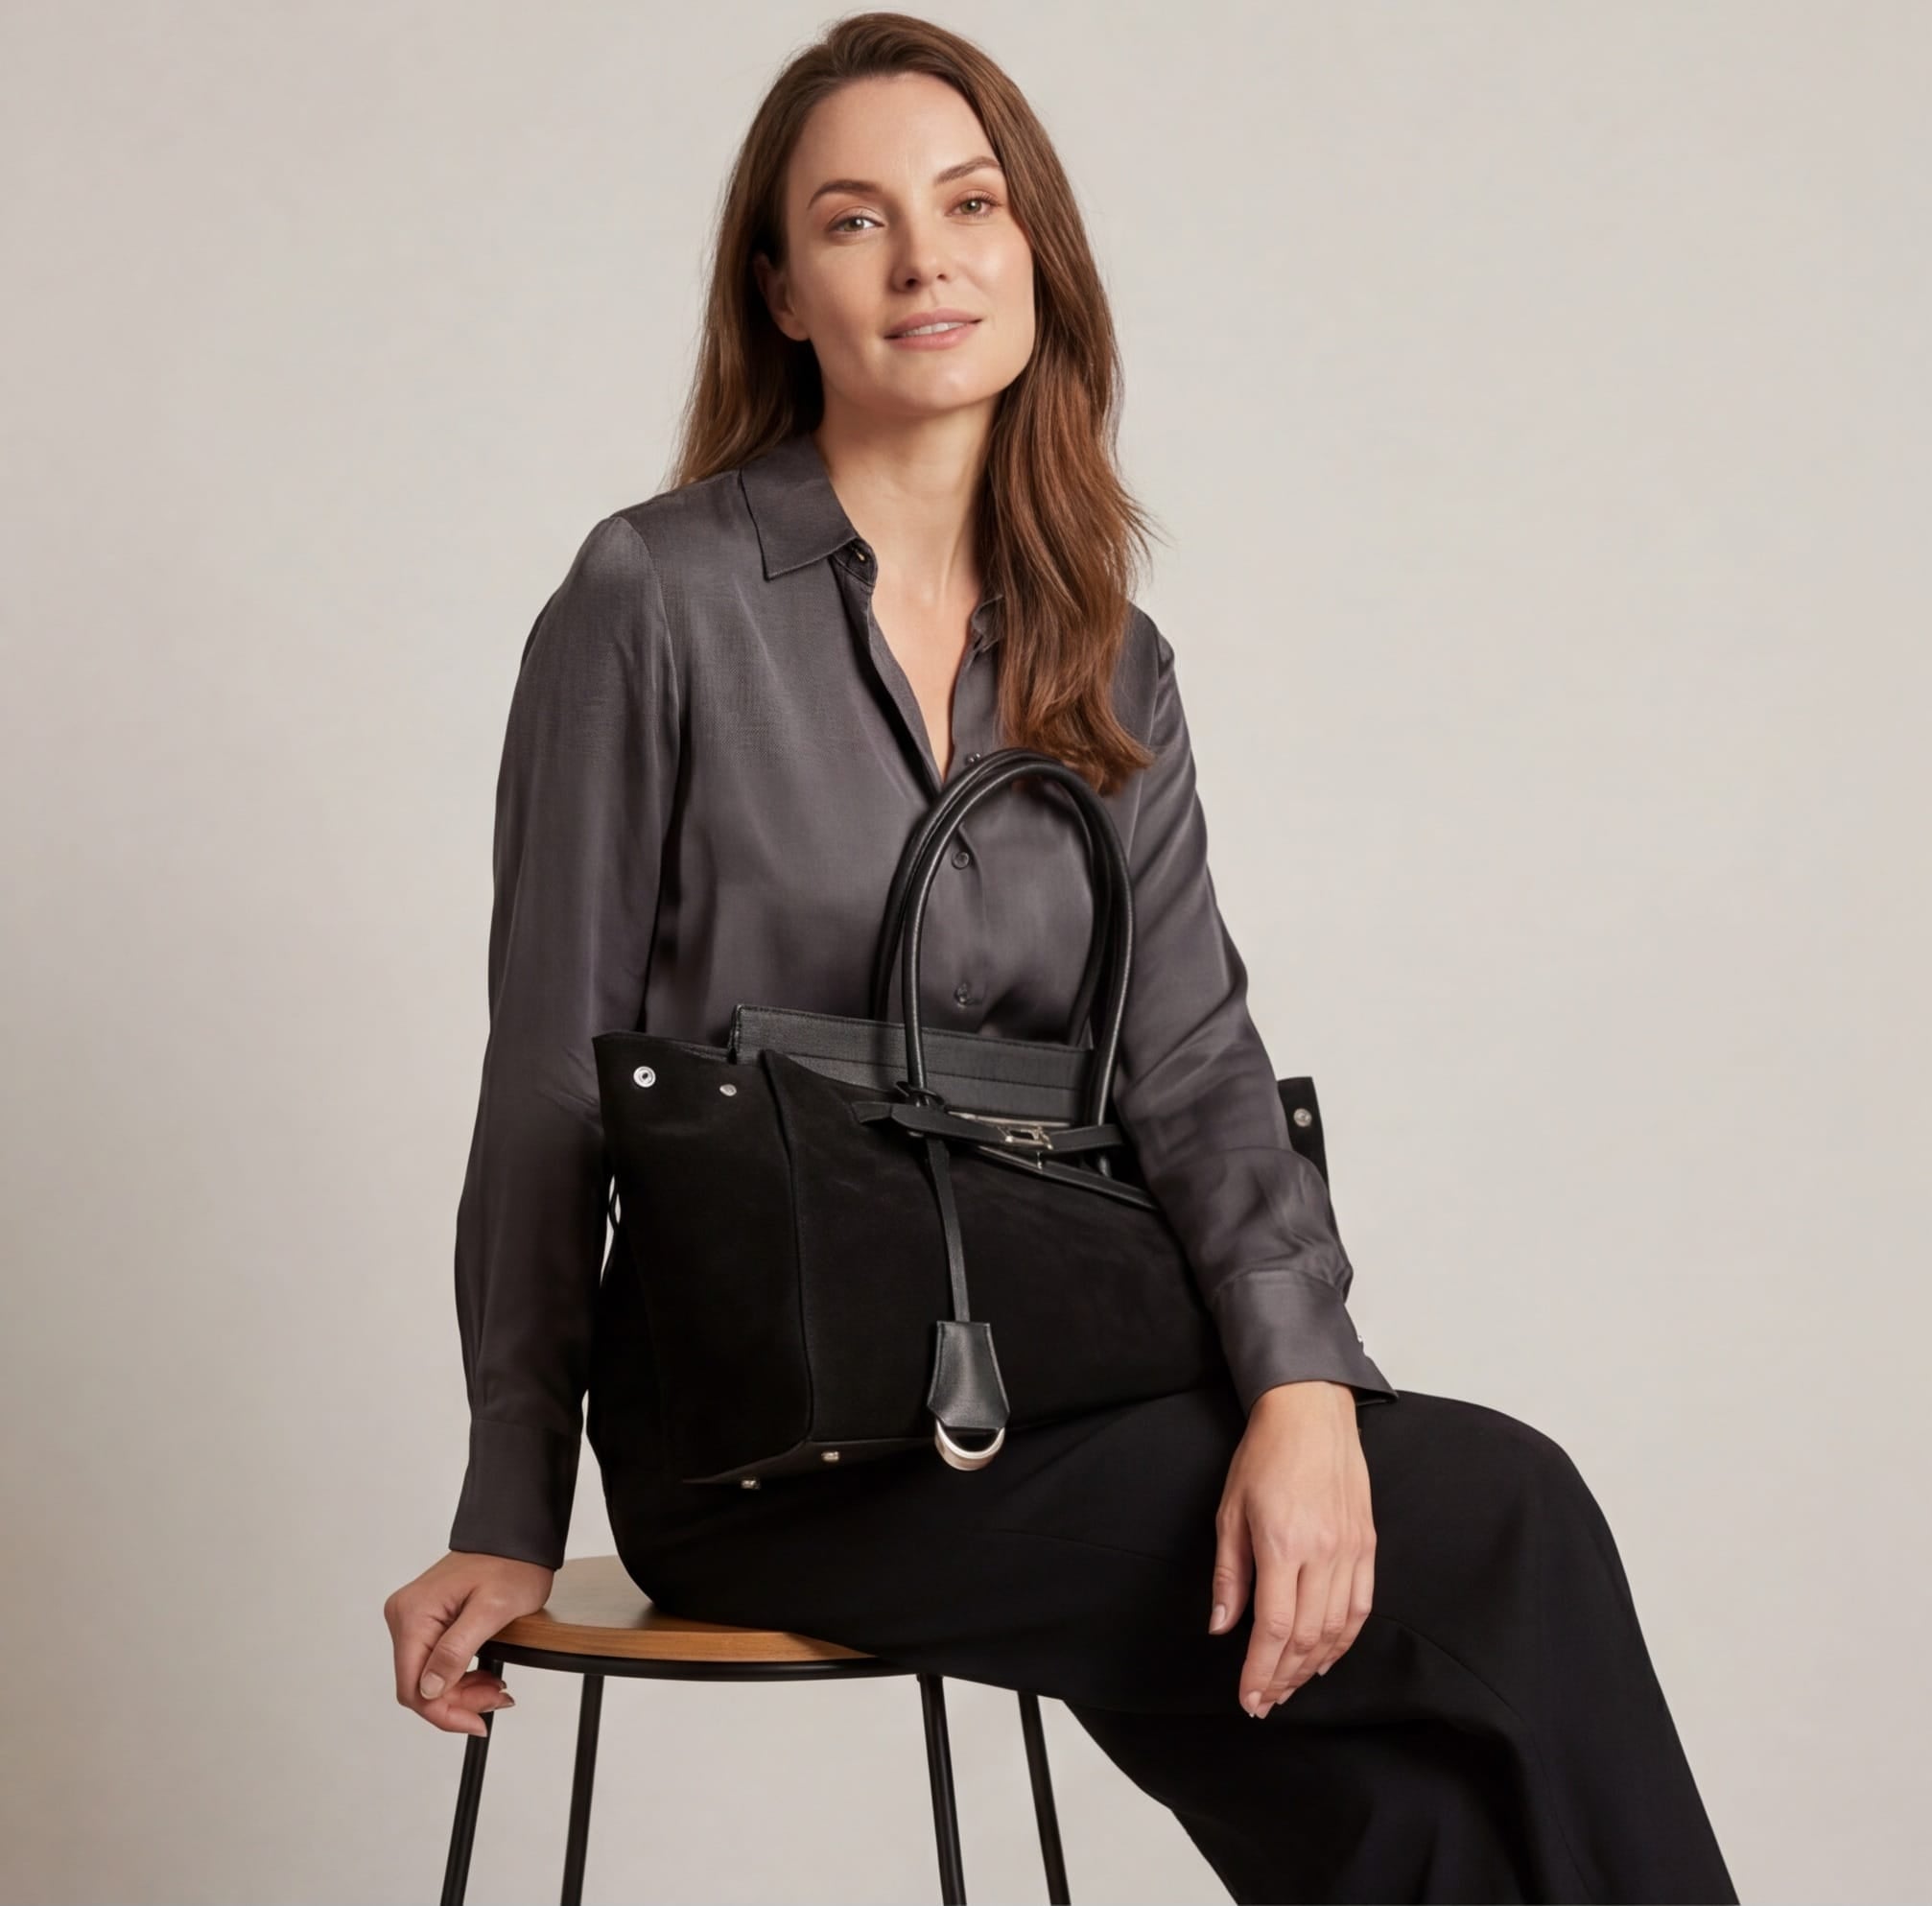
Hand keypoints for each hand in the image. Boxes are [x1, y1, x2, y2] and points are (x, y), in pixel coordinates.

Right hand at [384, 1549, 553, 1736]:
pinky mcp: (426, 1620)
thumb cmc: (510, 1564)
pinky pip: (433, 1662)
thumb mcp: (492, 1609)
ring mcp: (413, 1618)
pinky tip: (483, 1676)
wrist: (515, 1537)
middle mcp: (404, 1616)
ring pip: (427, 1678)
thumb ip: (456, 1649)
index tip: (478, 1723)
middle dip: (458, 1701)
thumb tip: (429, 1689)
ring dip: (461, 1691)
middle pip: (419, 1686)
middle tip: (497, 1698)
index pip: (413, 1687)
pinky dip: (459, 1676)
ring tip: (495, 1688)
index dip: (444, 1713)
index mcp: (413, 1614)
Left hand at [1207, 1380, 1375, 1717]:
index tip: (1248, 1697)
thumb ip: (1229, 1573)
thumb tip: (1222, 1626)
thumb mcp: (1230, 1509)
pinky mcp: (1368, 1545)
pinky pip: (1360, 1607)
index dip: (1260, 1670)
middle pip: (1306, 1637)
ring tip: (1289, 1687)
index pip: (1274, 1627)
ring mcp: (1351, 1550)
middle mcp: (1323, 1552)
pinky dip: (1344, 1640)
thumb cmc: (1265, 1454)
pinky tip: (1326, 1658)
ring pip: (1336, 1629)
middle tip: (1264, 1702)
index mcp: (1283, 1543)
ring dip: (1312, 1666)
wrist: (1311, 1412)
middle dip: (1283, 1677)